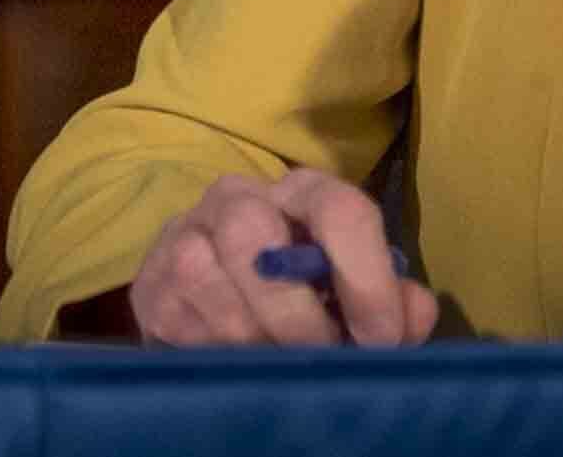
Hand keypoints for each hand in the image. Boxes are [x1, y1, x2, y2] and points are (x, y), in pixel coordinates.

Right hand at [127, 170, 438, 346]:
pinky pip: (178, 317)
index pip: (339, 208)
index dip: (367, 280)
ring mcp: (185, 236)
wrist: (217, 309)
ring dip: (253, 339)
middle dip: (296, 314)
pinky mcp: (150, 285)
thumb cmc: (304, 301)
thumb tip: (413, 310)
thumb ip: (392, 302)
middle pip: (256, 234)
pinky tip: (238, 364)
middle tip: (321, 358)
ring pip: (208, 277)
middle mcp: (237, 198)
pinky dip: (215, 351)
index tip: (382, 340)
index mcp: (301, 193)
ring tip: (280, 368)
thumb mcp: (353, 298)